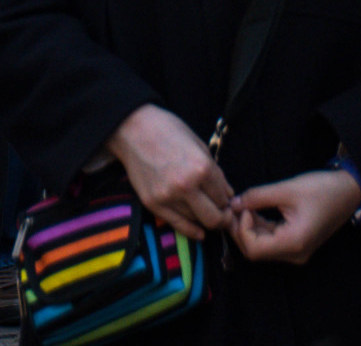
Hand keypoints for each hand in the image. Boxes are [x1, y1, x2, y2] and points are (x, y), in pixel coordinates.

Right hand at [105, 104, 232, 242]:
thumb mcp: (197, 143)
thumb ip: (215, 171)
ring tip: (204, 210)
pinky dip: (192, 231)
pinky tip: (199, 231)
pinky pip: (178, 226)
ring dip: (204, 218)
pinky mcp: (153, 204)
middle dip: (222, 217)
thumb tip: (229, 195)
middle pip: (214, 218)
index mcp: (201, 167)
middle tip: (222, 213)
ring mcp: (168, 197)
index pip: (223, 197)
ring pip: (197, 222)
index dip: (227, 199)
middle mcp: (186, 185)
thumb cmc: (167, 129)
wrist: (132, 128)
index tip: (225, 198)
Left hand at [227, 168, 360, 264]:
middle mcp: (294, 254)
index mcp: (294, 243)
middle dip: (241, 229)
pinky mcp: (297, 243)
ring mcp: (296, 251)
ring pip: (262, 247)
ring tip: (243, 205)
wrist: (349, 192)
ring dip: (249, 228)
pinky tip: (254, 210)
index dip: (241, 228)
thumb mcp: (287, 189)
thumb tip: (233, 203)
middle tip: (234, 206)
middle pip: (256, 251)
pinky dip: (259, 227)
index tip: (242, 206)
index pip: (254, 249)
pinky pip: (272, 241)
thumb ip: (257, 197)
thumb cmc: (321, 190)